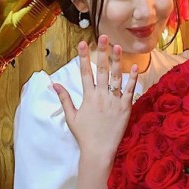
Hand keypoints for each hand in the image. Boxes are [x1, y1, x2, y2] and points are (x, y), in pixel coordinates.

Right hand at [52, 35, 137, 160]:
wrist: (98, 152)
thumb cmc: (84, 136)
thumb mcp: (71, 117)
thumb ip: (64, 99)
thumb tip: (54, 84)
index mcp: (87, 97)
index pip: (84, 72)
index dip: (83, 56)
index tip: (82, 42)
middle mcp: (100, 96)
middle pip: (101, 70)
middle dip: (101, 52)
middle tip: (103, 37)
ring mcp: (114, 101)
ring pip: (115, 77)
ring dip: (116, 61)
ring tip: (118, 46)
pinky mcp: (125, 108)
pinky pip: (130, 91)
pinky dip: (132, 79)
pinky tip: (134, 66)